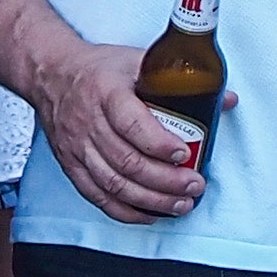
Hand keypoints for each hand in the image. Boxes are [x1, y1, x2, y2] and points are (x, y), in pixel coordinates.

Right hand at [25, 33, 211, 223]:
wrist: (51, 75)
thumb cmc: (98, 69)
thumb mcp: (137, 61)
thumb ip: (180, 81)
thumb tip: (226, 99)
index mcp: (107, 91)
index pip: (132, 123)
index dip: (159, 144)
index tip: (184, 153)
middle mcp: (88, 121)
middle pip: (127, 161)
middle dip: (166, 181)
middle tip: (194, 185)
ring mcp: (77, 147)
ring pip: (114, 184)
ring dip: (151, 200)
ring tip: (181, 204)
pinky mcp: (71, 165)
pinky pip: (97, 196)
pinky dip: (125, 211)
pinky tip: (149, 214)